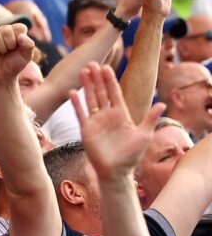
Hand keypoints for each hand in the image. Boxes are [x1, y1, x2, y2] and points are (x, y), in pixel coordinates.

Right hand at [0, 23, 35, 85]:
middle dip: (10, 44)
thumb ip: (29, 45)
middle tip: (9, 51)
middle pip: (7, 30)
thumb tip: (21, 36)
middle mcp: (4, 31)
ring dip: (1, 49)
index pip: (20, 27)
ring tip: (1, 53)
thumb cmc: (15, 64)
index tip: (19, 47)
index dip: (20, 38)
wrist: (3, 76)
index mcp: (16, 32)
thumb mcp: (27, 56)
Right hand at [71, 63, 164, 178]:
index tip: (106, 67)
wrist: (116, 171)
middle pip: (101, 92)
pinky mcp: (86, 129)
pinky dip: (76, 104)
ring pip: (90, 99)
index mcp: (121, 114)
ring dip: (86, 86)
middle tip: (92, 63)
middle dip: (97, 78)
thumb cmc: (131, 155)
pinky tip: (72, 92)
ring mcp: (96, 121)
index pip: (115, 93)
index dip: (110, 80)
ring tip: (82, 72)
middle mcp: (107, 115)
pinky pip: (80, 114)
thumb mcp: (144, 135)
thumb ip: (150, 118)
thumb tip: (163, 103)